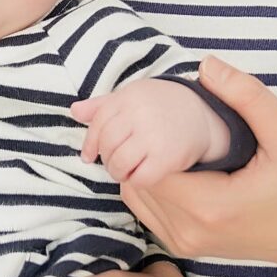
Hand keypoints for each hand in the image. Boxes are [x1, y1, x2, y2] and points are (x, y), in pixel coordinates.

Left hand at [70, 77, 229, 183]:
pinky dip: (136, 180)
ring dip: (117, 171)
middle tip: (114, 162)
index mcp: (129, 97)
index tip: (88, 155)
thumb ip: (102, 105)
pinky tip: (141, 174)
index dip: (90, 143)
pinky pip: (140, 178)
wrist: (202, 115)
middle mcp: (140, 115)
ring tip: (125, 169)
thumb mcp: (132, 97)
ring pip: (119, 163)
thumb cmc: (161, 106)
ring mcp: (154, 137)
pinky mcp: (168, 158)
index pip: (98, 123)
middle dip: (106, 158)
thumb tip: (74, 111)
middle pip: (107, 144)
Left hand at [110, 57, 276, 276]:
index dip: (146, 134)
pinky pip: (146, 208)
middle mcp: (189, 231)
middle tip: (161, 116)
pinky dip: (149, 181)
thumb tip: (206, 65)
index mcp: (209, 206)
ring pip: (135, 193)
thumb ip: (248, 96)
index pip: (146, 164)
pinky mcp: (185, 245)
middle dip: (141, 145)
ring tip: (166, 135)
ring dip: (143, 162)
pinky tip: (173, 160)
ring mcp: (185, 242)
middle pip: (134, 178)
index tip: (164, 111)